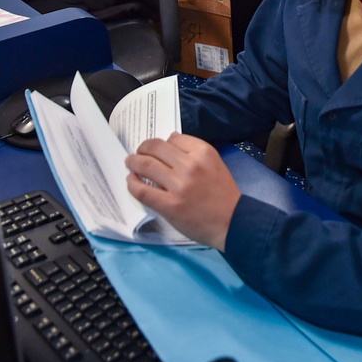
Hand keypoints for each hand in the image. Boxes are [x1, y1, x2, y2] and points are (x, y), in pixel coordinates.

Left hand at [124, 132, 240, 250]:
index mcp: (203, 153)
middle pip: (156, 148)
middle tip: (138, 153)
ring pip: (145, 165)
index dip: (161, 142)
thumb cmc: (223, 194)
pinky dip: (133, 184)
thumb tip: (170, 139)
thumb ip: (194, 151)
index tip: (155, 148)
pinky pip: (142, 191)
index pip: (173, 138)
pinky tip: (132, 181)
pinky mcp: (169, 205)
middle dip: (143, 149)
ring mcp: (178, 185)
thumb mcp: (215, 163)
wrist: (231, 222)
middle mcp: (190, 165)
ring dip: (133, 162)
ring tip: (130, 164)